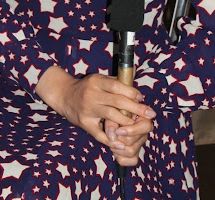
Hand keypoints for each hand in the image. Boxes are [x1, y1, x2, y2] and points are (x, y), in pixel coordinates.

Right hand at [35, 66, 155, 151]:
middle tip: (150, 114)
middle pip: (118, 101)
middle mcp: (92, 94)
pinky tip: (122, 143)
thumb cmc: (87, 87)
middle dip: (136, 109)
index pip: (117, 86)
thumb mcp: (99, 78)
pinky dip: (112, 140)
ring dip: (127, 123)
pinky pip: (100, 133)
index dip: (132, 92)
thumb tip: (134, 71)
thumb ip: (116, 78)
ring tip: (139, 126)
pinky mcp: (85, 123)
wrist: (65, 96)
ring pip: (111, 117)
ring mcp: (88, 110)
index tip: (142, 99)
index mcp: (97, 81)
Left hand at [105, 116, 153, 166]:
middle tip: (111, 133)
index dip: (131, 130)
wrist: (114, 117)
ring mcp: (140, 144)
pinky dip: (121, 157)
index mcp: (144, 118)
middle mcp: (144, 132)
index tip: (118, 130)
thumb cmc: (115, 112)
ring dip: (117, 148)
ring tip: (111, 140)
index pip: (145, 126)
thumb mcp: (113, 111)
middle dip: (118, 139)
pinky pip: (131, 161)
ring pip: (131, 151)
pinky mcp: (136, 154)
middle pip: (133, 141)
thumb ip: (111, 122)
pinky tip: (115, 149)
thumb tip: (112, 137)